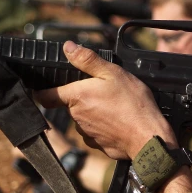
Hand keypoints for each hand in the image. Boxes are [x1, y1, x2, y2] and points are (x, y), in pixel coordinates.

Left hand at [36, 41, 174, 159]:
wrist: (149, 137)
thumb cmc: (133, 104)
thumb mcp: (113, 73)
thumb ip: (88, 60)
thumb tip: (68, 47)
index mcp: (77, 97)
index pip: (44, 96)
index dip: (42, 91)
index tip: (45, 88)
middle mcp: (76, 117)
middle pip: (70, 105)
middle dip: (82, 98)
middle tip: (103, 92)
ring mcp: (86, 133)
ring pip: (82, 119)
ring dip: (93, 113)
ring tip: (114, 107)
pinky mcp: (97, 145)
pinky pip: (94, 133)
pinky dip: (102, 127)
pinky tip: (117, 122)